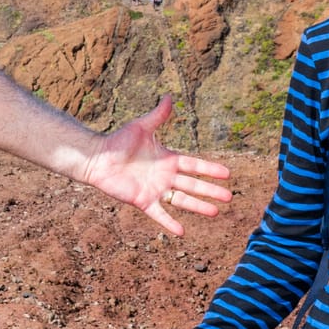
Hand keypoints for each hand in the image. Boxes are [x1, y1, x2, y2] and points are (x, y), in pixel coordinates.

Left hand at [81, 97, 230, 235]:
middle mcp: (165, 176)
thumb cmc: (118, 141)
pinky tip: (181, 232)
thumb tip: (169, 96)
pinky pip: (159, 214)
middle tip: (229, 197)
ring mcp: (155, 190)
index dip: (210, 169)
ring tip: (216, 212)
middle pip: (193, 185)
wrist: (98, 158)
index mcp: (168, 159)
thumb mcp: (142, 127)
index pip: (194, 165)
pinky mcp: (143, 201)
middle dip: (211, 191)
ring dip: (198, 206)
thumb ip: (158, 115)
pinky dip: (169, 223)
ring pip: (182, 200)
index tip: (227, 174)